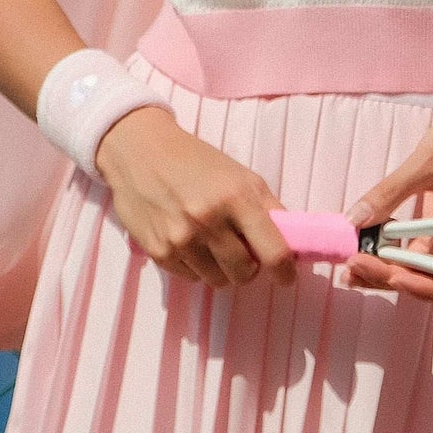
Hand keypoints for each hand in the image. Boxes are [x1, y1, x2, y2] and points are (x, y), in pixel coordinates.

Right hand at [94, 107, 296, 291]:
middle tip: (242, 251)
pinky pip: (191, 278)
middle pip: (244, 273)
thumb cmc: (196, 161)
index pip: (273, 252)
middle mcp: (208, 221)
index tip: (286, 276)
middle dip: (249, 268)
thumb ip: (268, 208)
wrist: (140, 151)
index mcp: (236, 197)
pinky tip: (188, 241)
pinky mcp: (158, 252)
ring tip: (211, 243)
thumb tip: (292, 244)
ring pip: (217, 281)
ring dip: (221, 269)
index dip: (285, 271)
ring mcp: (181, 239)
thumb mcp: (240, 175)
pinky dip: (196, 267)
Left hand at [344, 89, 432, 306]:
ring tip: (349, 266)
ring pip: (416, 273)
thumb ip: (390, 192)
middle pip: (430, 284)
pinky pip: (409, 254)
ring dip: (384, 273)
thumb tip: (355, 220)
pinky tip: (361, 250)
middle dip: (392, 279)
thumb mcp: (426, 161)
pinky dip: (386, 256)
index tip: (394, 273)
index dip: (427, 289)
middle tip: (354, 263)